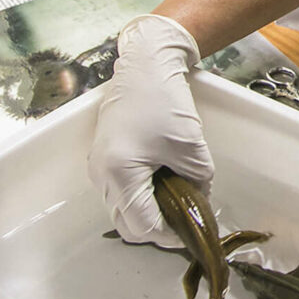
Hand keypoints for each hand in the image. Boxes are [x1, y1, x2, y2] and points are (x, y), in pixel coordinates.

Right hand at [87, 14, 213, 245]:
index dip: (170, 234)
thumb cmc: (165, 100)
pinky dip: (141, 196)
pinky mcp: (104, 158)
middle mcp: (102, 175)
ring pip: (123, 209)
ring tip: (179, 199)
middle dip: (159, 226)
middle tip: (187, 218)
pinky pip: (121, 191)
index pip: (142, 226)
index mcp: (119, 174)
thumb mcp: (190, 145)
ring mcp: (99, 167)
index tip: (193, 229)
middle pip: (128, 223)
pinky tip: (165, 184)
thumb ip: (198, 181)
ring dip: (149, 211)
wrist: (145, 64)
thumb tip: (199, 203)